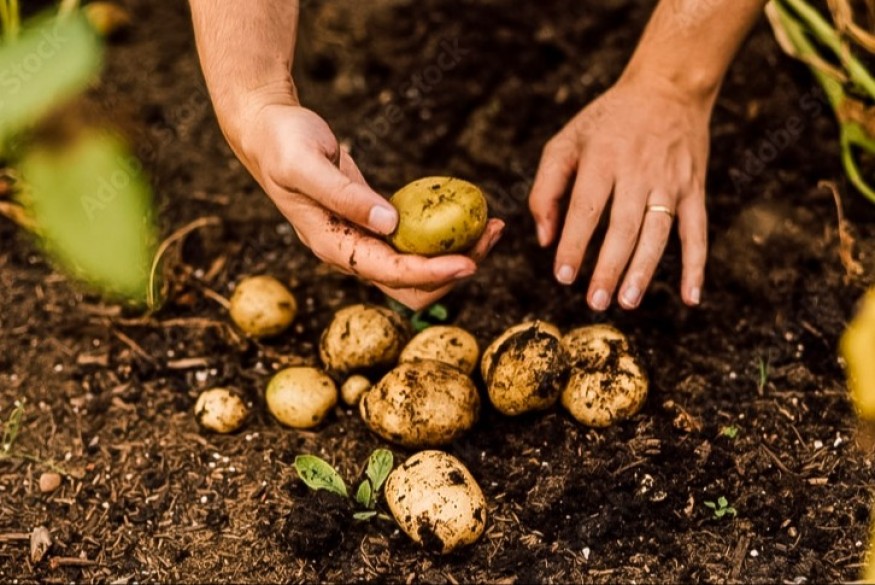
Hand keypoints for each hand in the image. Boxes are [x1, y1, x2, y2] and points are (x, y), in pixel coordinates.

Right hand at [234, 102, 503, 309]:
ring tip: (493, 226)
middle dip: (454, 268)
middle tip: (493, 234)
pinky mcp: (372, 224)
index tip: (469, 262)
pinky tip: (468, 218)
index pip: (390, 272)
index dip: (431, 272)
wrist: (267, 132)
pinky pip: (412, 243)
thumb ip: (345, 196)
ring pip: (416, 267)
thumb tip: (391, 224)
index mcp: (332, 246)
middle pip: (410, 283)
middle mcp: (349, 252)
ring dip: (456, 253)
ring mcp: (361, 241)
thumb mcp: (305, 165)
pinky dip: (442, 236)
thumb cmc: (282, 145)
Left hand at [529, 74, 710, 310]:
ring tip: (627, 301)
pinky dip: (697, 266)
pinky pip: (697, 232)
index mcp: (603, 158)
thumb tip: (544, 240)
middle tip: (595, 302)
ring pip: (658, 233)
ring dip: (643, 270)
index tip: (563, 276)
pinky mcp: (695, 189)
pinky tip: (691, 297)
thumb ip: (546, 189)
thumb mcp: (566, 142)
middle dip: (608, 267)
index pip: (586, 208)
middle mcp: (638, 171)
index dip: (574, 243)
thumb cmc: (606, 122)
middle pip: (623, 227)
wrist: (668, 88)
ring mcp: (671, 182)